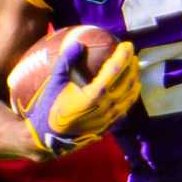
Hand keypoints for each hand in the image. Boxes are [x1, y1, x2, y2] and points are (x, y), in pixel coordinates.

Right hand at [20, 37, 138, 154]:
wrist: (47, 138)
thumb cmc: (48, 108)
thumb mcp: (54, 82)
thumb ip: (66, 61)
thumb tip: (78, 43)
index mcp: (93, 95)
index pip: (114, 70)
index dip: (123, 56)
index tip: (127, 44)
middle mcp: (105, 107)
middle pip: (127, 83)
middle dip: (132, 67)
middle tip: (132, 55)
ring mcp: (108, 119)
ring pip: (130, 98)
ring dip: (134, 82)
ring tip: (134, 71)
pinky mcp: (107, 127)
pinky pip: (124, 109)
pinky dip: (129, 97)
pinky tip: (129, 92)